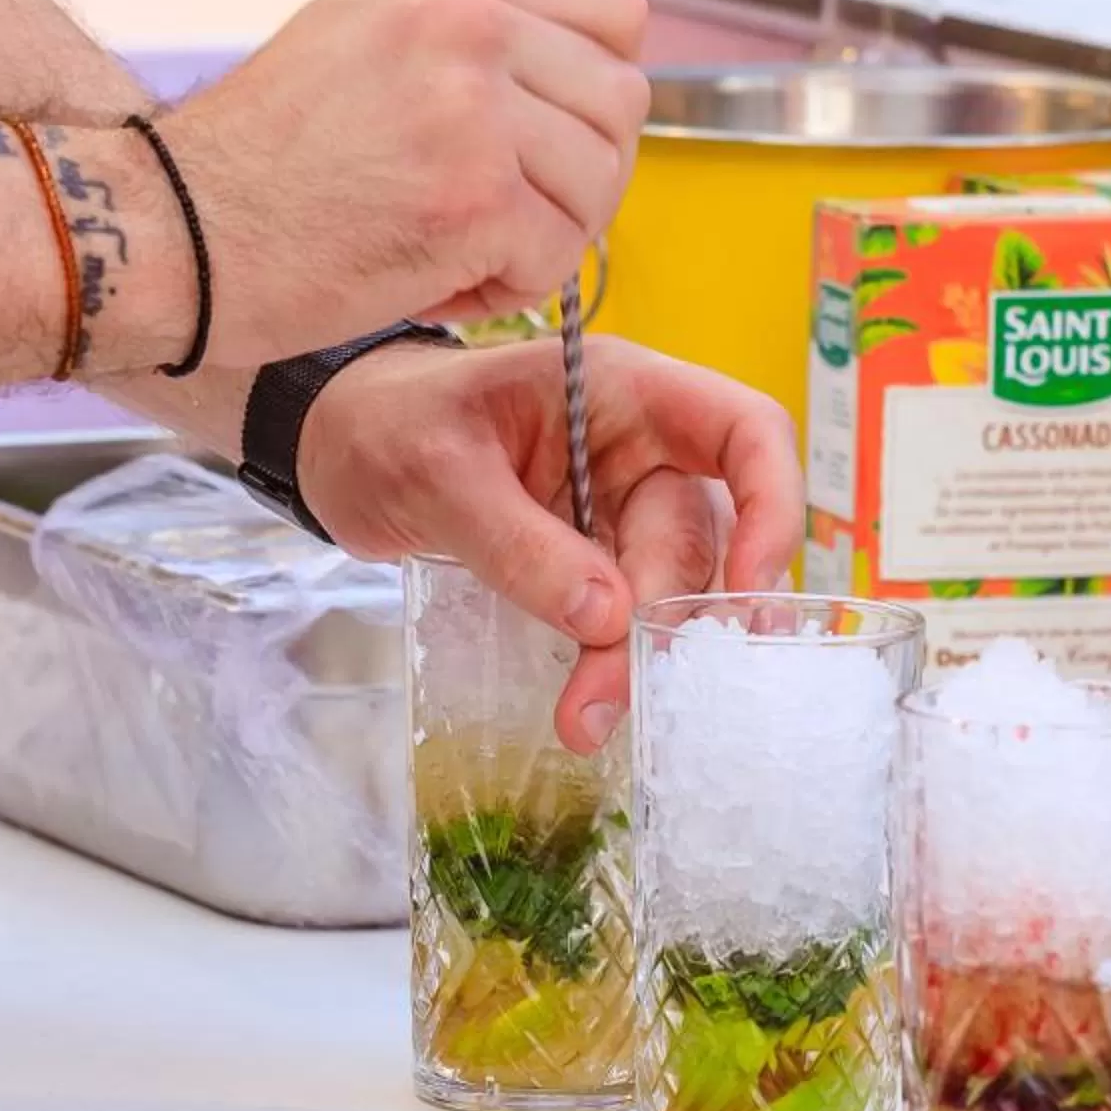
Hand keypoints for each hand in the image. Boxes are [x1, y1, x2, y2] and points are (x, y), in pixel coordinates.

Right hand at [165, 0, 651, 366]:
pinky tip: (440, 279)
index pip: (615, 3)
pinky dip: (509, 285)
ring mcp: (472, 105)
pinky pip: (558, 253)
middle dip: (579, 172)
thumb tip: (580, 64)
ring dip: (546, 235)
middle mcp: (465, 20)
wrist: (173, 232)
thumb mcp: (362, 33)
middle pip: (620, 99)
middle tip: (505, 208)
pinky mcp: (474, 195)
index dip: (601, 77)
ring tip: (460, 245)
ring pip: (599, 181)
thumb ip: (469, 28)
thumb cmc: (258, 157)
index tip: (555, 126)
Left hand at [298, 335, 803, 751]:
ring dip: (633, 657)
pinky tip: (584, 705)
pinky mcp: (587, 558)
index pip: (745, 430)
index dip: (773, 503)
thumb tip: (609, 617)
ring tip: (582, 719)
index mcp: (623, 391)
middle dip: (662, 621)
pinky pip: (623, 612)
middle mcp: (638, 448)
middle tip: (602, 698)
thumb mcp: (438, 474)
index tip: (747, 587)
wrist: (338, 451)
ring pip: (664, 589)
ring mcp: (616, 506)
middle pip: (699, 536)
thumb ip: (519, 541)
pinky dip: (608, 660)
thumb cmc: (387, 426)